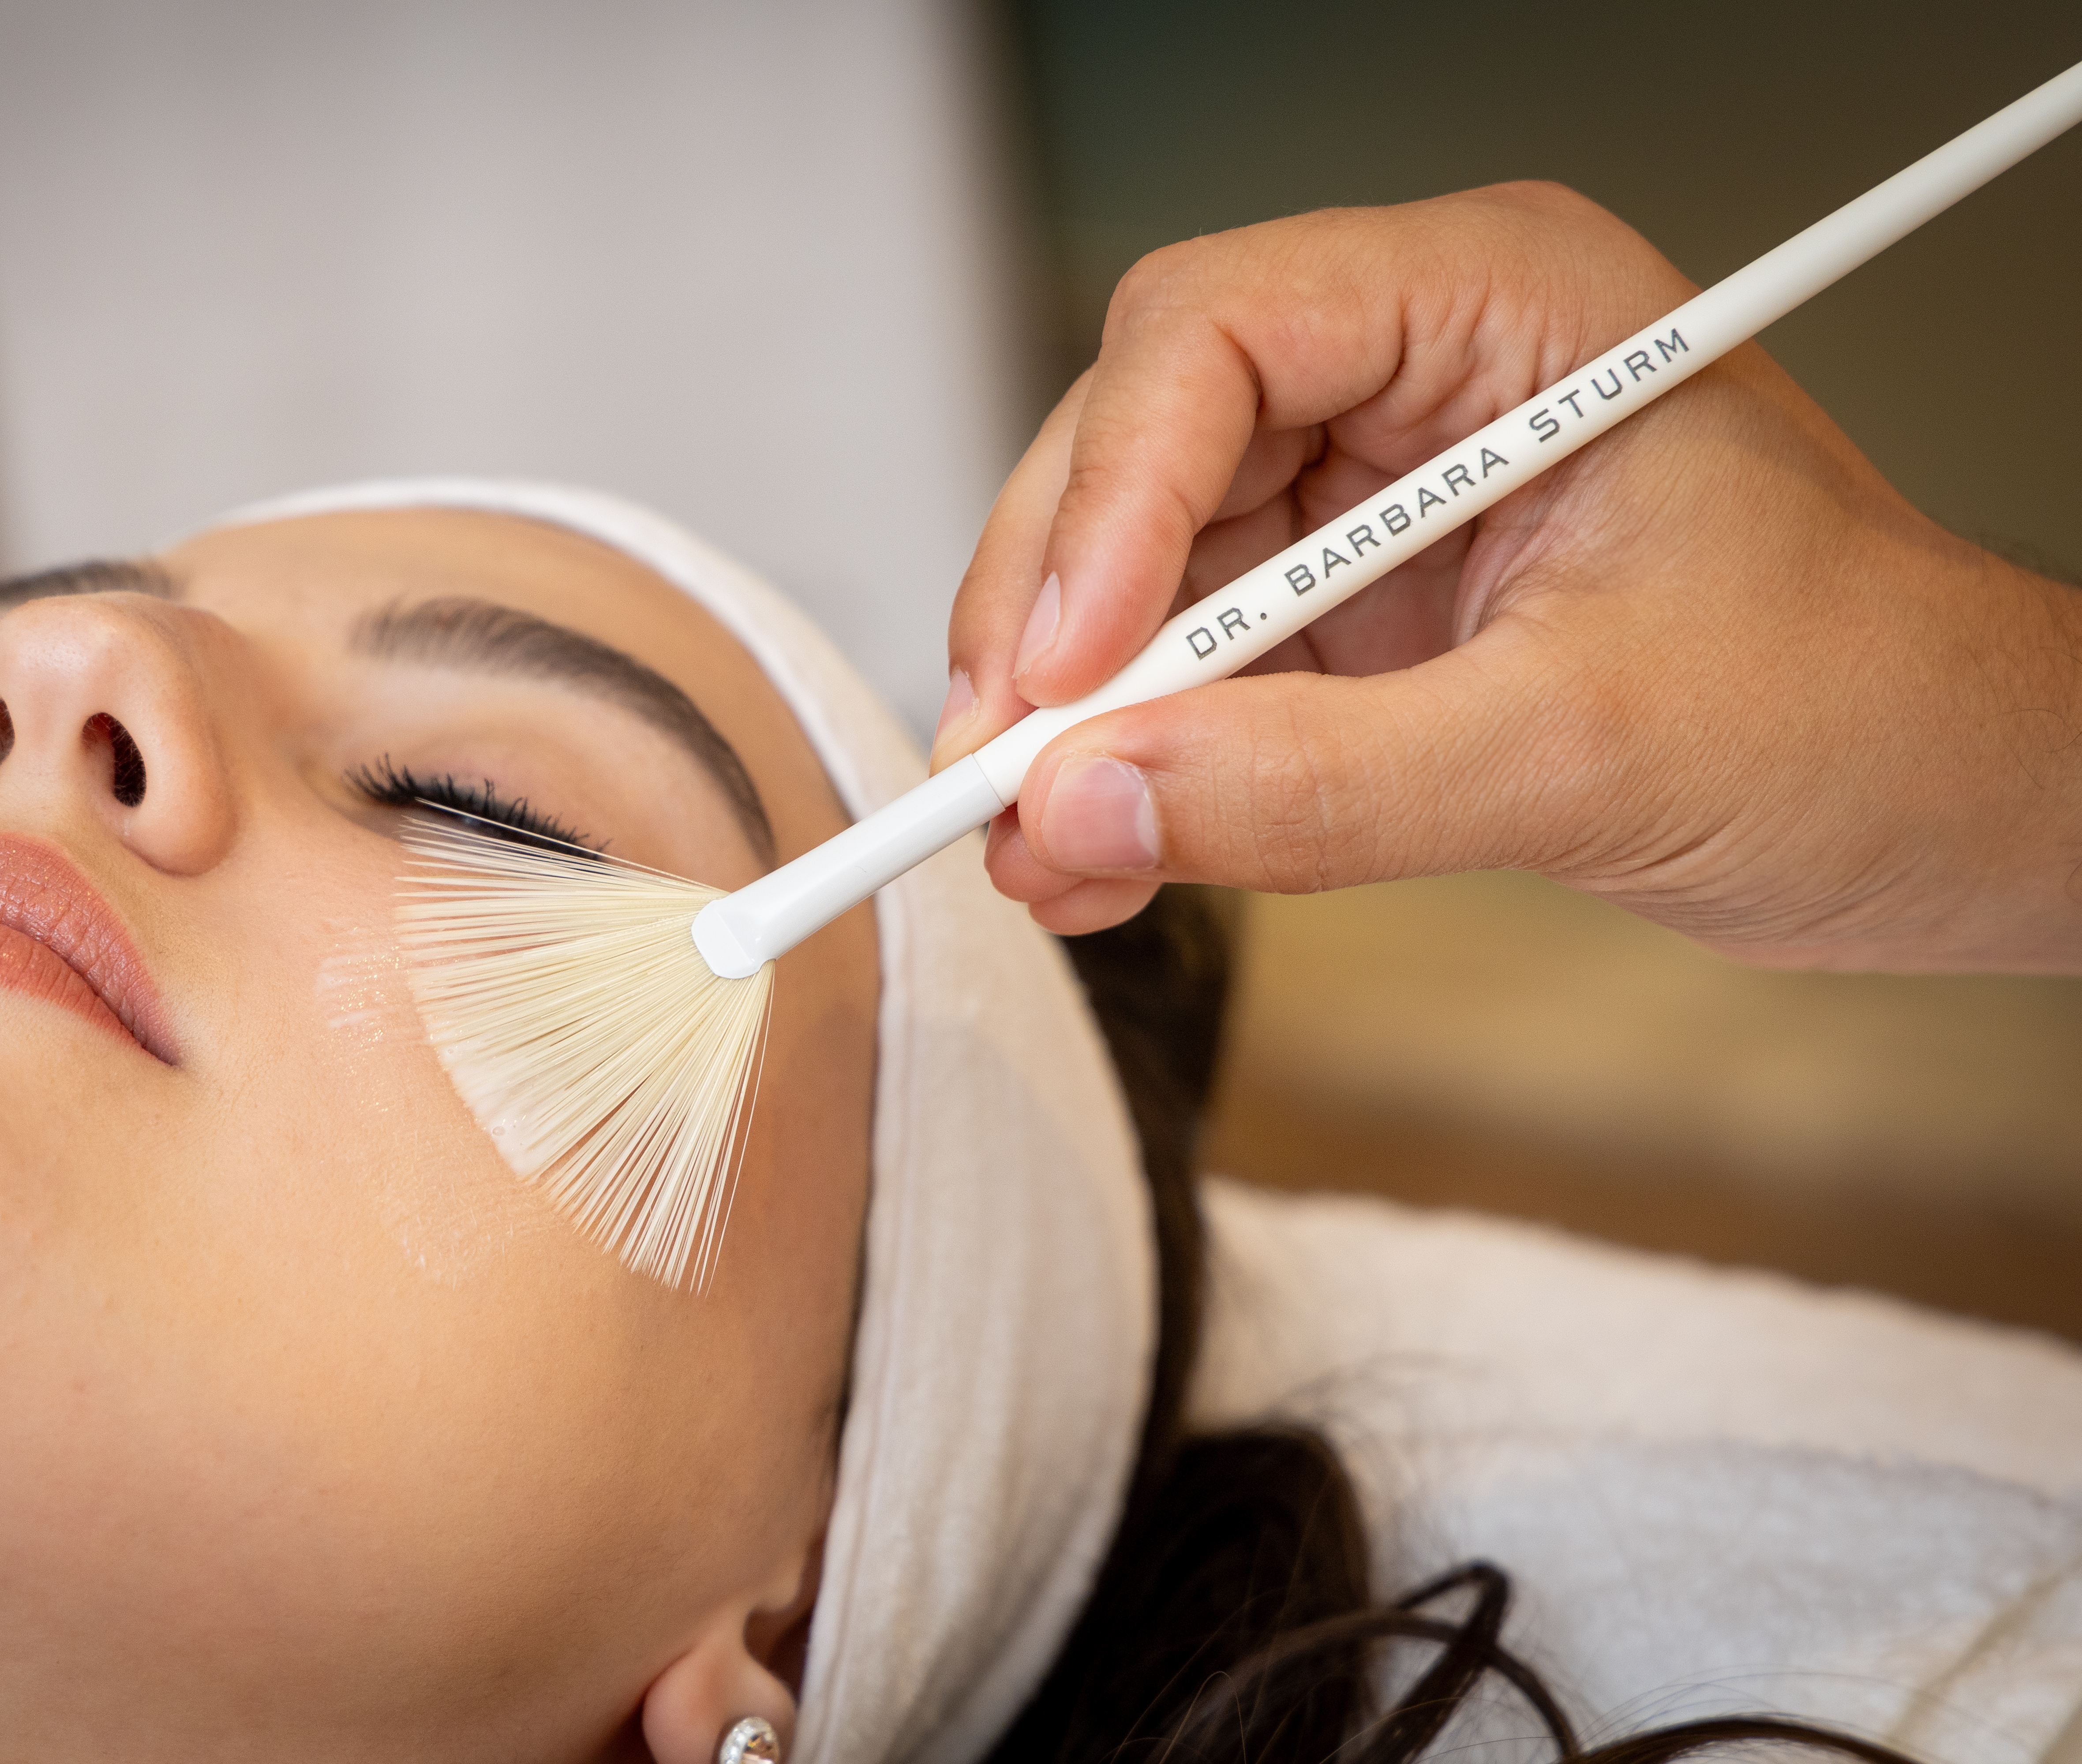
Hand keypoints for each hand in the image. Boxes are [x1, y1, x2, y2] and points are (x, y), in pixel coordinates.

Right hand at [933, 182, 2081, 973]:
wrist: (1956, 810)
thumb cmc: (1865, 713)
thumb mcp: (1589, 752)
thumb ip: (1324, 785)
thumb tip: (1089, 806)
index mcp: (1503, 305)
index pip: (1219, 332)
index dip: (1108, 497)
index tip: (1058, 671)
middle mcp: (1417, 375)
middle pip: (1142, 445)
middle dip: (1057, 619)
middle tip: (1002, 779)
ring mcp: (1375, 498)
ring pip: (1141, 569)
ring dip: (1073, 715)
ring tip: (1042, 849)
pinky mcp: (1358, 613)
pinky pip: (1192, 670)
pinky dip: (1130, 765)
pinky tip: (1097, 852)